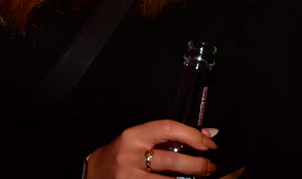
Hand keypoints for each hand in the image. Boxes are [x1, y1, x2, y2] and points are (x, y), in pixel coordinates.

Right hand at [86, 120, 217, 177]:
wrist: (91, 173)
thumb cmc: (123, 153)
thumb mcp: (142, 139)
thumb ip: (172, 137)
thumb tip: (210, 133)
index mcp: (135, 134)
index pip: (169, 128)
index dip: (193, 135)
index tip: (210, 144)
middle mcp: (130, 155)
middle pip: (171, 160)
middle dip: (196, 165)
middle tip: (210, 168)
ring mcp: (127, 178)